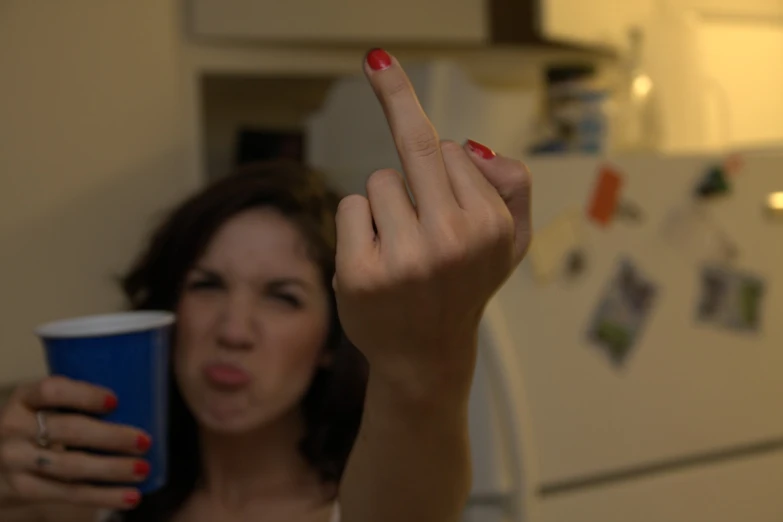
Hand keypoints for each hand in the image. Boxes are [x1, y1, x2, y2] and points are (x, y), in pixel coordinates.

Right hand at [0, 376, 151, 509]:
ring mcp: (15, 460)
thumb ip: (75, 401)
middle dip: (111, 437)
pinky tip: (131, 497)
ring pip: (71, 466)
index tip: (116, 401)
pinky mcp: (23, 488)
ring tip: (143, 470)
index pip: (52, 390)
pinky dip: (103, 496)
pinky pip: (68, 493)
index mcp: (25, 398)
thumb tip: (141, 402)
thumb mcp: (42, 407)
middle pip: (68, 431)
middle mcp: (14, 427)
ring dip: (112, 469)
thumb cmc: (35, 426)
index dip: (85, 395)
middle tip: (145, 441)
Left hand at [333, 50, 531, 393]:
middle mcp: (451, 239)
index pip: (452, 151)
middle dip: (395, 101)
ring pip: (381, 181)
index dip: (441, 158)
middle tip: (375, 62)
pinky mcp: (361, 273)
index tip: (383, 65)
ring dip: (387, 205)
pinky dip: (358, 224)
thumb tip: (470, 145)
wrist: (426, 356)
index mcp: (490, 226)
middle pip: (416, 147)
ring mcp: (404, 258)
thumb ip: (513, 184)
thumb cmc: (466, 286)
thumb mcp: (513, 241)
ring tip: (403, 247)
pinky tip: (376, 258)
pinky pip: (351, 207)